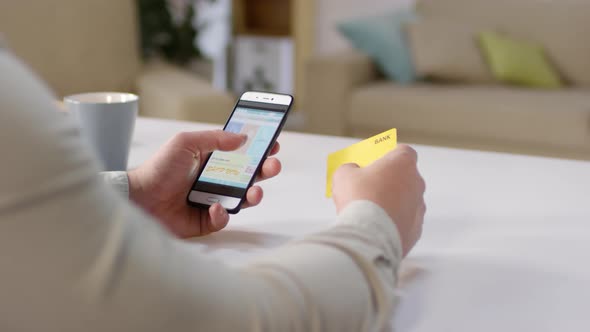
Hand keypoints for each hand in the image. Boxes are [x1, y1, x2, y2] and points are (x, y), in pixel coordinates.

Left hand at [128, 130, 280, 237]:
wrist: (139, 198)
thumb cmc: (158, 168)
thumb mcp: (185, 142)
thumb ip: (213, 138)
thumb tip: (241, 137)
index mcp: (212, 160)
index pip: (242, 154)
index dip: (259, 149)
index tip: (273, 144)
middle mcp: (216, 181)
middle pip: (249, 176)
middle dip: (265, 170)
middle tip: (273, 166)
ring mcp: (212, 201)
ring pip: (243, 200)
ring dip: (254, 195)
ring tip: (256, 192)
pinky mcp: (205, 221)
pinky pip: (223, 219)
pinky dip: (222, 214)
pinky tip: (214, 207)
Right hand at [331, 145, 425, 256]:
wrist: (369, 235)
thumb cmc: (359, 199)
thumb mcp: (344, 175)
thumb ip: (350, 168)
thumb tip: (352, 172)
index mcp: (403, 163)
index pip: (402, 151)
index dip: (388, 155)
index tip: (376, 161)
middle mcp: (417, 183)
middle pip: (405, 177)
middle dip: (389, 180)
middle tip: (369, 186)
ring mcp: (419, 207)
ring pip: (406, 200)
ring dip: (393, 202)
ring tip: (371, 210)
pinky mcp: (416, 229)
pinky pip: (405, 221)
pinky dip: (394, 222)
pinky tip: (377, 226)